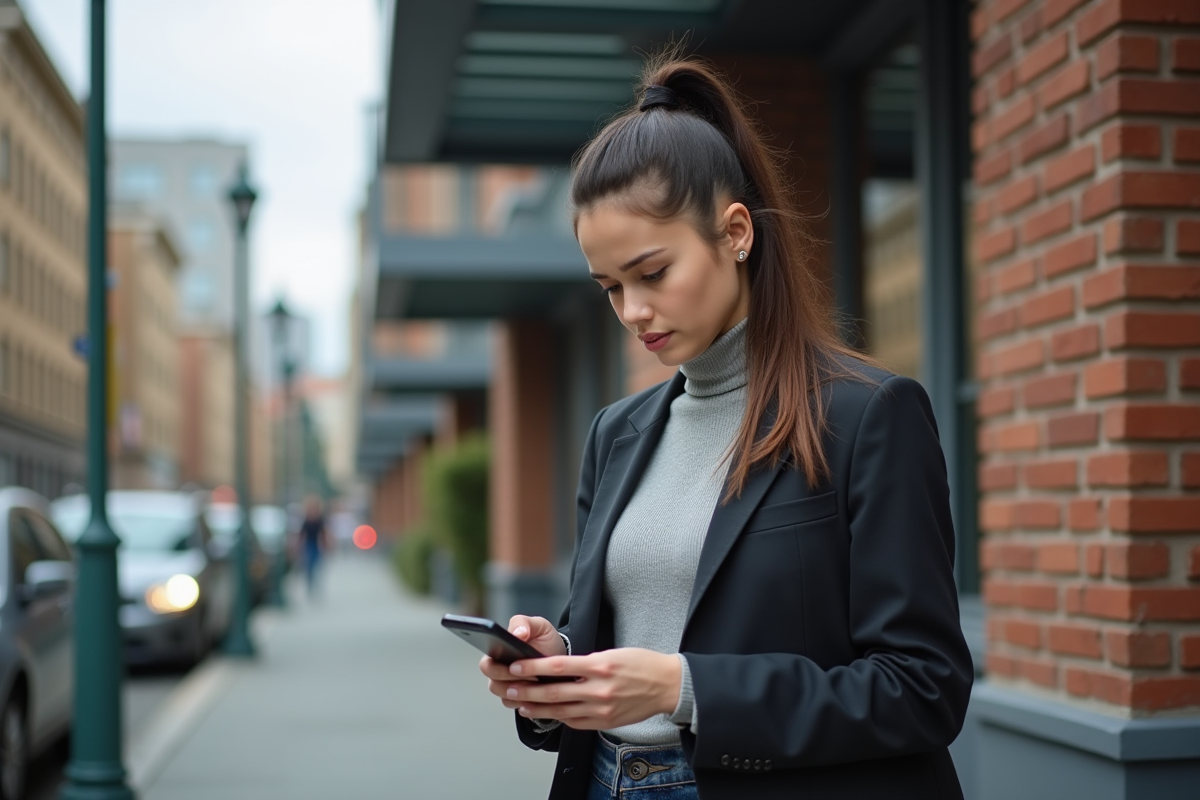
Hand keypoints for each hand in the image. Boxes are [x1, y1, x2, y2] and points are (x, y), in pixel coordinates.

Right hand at [479, 616, 567, 705]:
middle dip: (511, 681)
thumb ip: (523, 623)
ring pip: (504, 696)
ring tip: (537, 682)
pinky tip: (538, 694)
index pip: (486, 665)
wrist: (561, 658)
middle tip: (530, 674)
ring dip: (520, 692)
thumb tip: (517, 633)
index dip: (497, 668)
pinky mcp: (518, 699)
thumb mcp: (538, 626)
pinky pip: (516, 705)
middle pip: (493, 684)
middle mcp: (499, 672)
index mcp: (497, 653)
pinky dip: (527, 701)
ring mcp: (508, 687)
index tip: (514, 665)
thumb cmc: (546, 641)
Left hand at [498, 648, 681, 730]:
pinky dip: (560, 718)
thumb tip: (560, 669)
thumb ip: (587, 662)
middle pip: (555, 692)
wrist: (668, 685)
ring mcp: (602, 709)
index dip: (533, 667)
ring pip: (562, 711)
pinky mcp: (606, 722)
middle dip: (528, 692)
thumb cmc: (642, 664)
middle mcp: (599, 689)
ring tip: (521, 705)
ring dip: (538, 709)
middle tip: (509, 689)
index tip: (516, 666)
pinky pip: (576, 722)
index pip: (558, 666)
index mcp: (600, 665)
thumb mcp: (614, 653)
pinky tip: (548, 714)